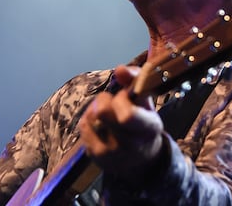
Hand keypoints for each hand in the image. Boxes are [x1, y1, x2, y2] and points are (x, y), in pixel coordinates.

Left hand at [77, 65, 164, 179]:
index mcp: (148, 128)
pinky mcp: (94, 155)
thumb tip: (120, 69)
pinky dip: (90, 120)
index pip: (128, 116)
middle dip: (106, 99)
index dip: (121, 99)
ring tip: (109, 115)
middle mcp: (129, 144)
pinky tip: (101, 125)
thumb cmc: (144, 124)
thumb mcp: (147, 103)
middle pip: (102, 111)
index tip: (126, 96)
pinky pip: (83, 125)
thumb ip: (136, 81)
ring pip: (90, 115)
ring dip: (97, 109)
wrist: (140, 161)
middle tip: (115, 103)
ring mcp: (109, 151)